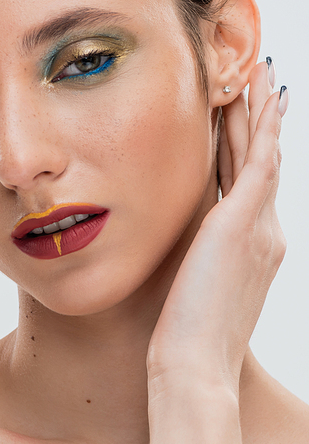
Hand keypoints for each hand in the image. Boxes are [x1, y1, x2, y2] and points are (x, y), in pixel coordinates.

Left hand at [147, 61, 286, 391]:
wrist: (194, 368)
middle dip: (259, 122)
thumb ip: (192, 263)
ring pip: (263, 154)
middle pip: (261, 163)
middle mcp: (264, 233)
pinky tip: (262, 95)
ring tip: (262, 75)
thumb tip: (178, 249)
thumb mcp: (192, 292)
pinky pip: (258, 159)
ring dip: (262, 113)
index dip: (248, 149)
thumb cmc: (185, 340)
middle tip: (262, 83)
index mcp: (251, 249)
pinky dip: (263, 125)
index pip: (250, 186)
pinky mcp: (244, 221)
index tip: (244, 119)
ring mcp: (259, 226)